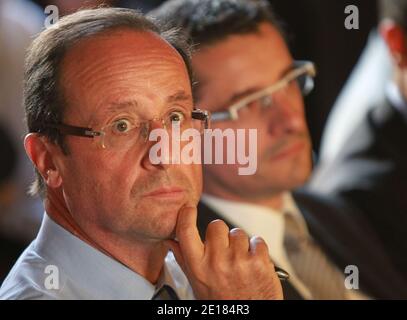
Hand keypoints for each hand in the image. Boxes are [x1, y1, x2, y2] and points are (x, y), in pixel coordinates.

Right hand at [165, 206, 282, 299]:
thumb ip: (184, 260)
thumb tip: (171, 241)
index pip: (186, 232)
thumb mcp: (197, 284)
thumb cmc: (222, 302)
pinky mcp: (260, 262)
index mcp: (198, 267)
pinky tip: (253, 264)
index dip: (186, 216)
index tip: (188, 209)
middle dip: (221, 235)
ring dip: (240, 244)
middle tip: (225, 251)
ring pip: (238, 233)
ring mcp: (239, 261)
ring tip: (240, 262)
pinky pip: (257, 240)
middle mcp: (217, 262)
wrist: (248, 319)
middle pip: (216, 225)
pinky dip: (257, 249)